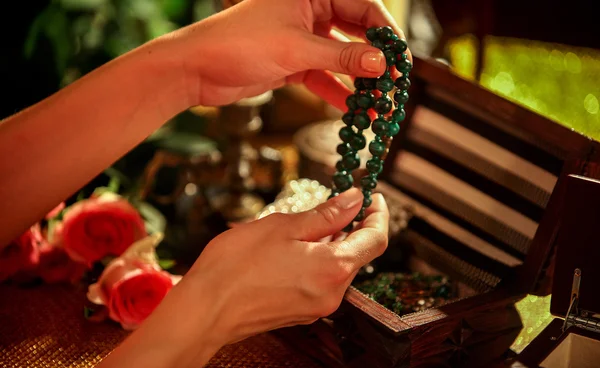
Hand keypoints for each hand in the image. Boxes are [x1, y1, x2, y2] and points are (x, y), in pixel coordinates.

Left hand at [158, 0, 410, 108]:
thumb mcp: (296, 50)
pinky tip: (354, 111)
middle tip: (394, 87)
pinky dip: (337, 93)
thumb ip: (341, 58)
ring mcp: (303, 38)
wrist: (197, 69)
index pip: (363, 7)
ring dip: (359, 83)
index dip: (385, 35)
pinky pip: (324, 77)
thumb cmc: (240, 44)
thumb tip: (381, 65)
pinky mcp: (293, 62)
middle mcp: (311, 11)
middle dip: (374, 62)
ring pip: (341, 59)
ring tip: (378, 108)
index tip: (401, 61)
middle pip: (356, 34)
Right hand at [183, 187, 388, 346]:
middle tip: (333, 204)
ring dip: (332, 243)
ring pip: (337, 267)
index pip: (375, 239)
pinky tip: (293, 249)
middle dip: (351, 227)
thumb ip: (326, 214)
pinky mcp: (301, 313)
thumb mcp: (284, 226)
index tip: (371, 197)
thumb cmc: (238, 264)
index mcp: (334, 269)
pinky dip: (317, 261)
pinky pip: (321, 281)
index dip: (378, 215)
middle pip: (358, 255)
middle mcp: (333, 294)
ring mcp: (317, 307)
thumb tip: (355, 200)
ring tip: (305, 225)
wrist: (205, 311)